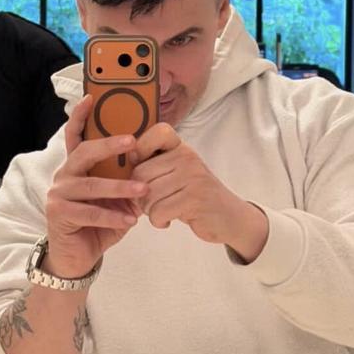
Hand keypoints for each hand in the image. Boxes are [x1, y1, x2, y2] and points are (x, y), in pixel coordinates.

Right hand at [44, 95, 148, 277]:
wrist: (77, 258)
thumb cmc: (97, 225)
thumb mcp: (115, 201)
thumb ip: (126, 183)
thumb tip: (150, 165)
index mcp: (76, 168)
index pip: (75, 136)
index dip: (81, 116)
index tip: (91, 98)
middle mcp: (64, 176)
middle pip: (84, 152)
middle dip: (109, 146)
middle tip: (133, 142)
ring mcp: (58, 195)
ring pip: (90, 185)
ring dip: (119, 187)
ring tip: (142, 189)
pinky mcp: (59, 215)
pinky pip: (89, 212)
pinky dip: (112, 216)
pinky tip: (130, 221)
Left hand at [131, 124, 268, 260]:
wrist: (228, 218)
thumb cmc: (193, 196)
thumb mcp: (177, 173)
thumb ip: (155, 165)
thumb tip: (125, 161)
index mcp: (181, 148)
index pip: (157, 132)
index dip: (140, 150)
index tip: (141, 166)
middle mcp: (187, 157)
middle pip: (141, 173)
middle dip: (139, 195)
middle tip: (150, 204)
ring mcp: (192, 177)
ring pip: (148, 195)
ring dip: (149, 211)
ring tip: (161, 212)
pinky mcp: (194, 199)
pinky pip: (158, 211)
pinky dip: (158, 221)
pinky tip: (167, 221)